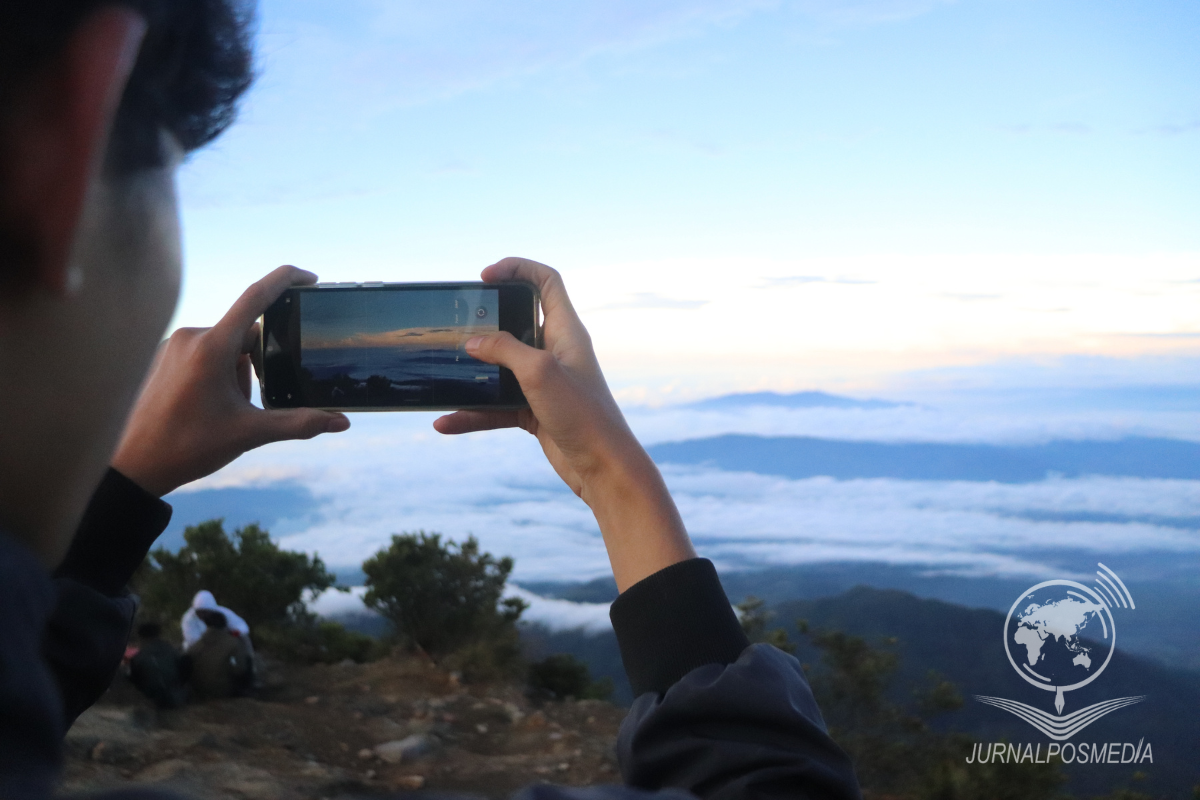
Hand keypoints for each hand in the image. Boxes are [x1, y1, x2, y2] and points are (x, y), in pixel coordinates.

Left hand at [112, 266, 349, 496]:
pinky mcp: (164, 356)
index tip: (310, 279)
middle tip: (247, 405)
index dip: (286, 280)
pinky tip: (205, 408)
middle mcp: (191, 337)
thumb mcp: (249, 434)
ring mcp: (174, 345)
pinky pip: (205, 354)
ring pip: (226, 347)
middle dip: (259, 367)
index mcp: (212, 347)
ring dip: (237, 374)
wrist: (133, 466)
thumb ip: (298, 423)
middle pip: (246, 335)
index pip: (256, 297)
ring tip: (221, 413)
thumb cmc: (187, 447)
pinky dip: (218, 375)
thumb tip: (341, 423)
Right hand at [434, 258, 694, 590]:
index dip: (517, 269)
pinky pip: (496, 407)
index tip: (485, 276)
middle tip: (456, 325)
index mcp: (566, 331)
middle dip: (485, 323)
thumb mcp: (539, 373)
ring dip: (473, 374)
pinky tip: (446, 423)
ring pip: (500, 369)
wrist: (603, 469)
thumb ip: (505, 350)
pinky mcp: (535, 412)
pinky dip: (473, 414)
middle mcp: (556, 353)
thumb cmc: (583, 415)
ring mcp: (544, 384)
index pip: (546, 282)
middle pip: (517, 323)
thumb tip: (473, 342)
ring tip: (443, 373)